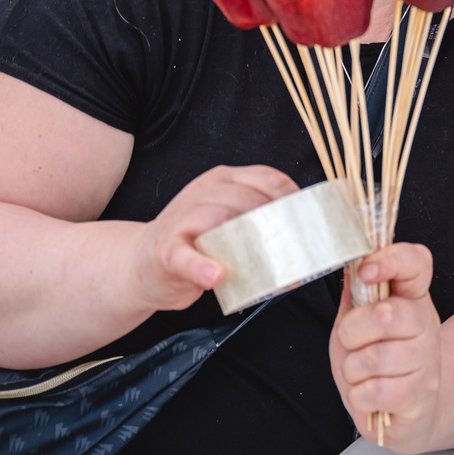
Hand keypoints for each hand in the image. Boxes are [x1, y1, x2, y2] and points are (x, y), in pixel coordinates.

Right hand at [129, 164, 298, 311]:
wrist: (142, 263)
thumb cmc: (197, 243)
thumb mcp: (230, 222)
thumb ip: (260, 222)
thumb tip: (308, 238)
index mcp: (224, 180)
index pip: (267, 178)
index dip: (294, 200)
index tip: (312, 223)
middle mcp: (203, 192)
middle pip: (247, 199)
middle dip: (277, 225)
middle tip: (298, 251)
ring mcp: (182, 220)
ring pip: (218, 220)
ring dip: (249, 245)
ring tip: (272, 265)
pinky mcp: (166, 251)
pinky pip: (185, 257)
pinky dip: (202, 267)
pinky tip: (217, 276)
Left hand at [331, 243, 442, 451]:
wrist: (405, 411)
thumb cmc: (377, 364)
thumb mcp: (358, 324)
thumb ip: (355, 295)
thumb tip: (347, 260)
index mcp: (412, 299)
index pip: (417, 263)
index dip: (392, 259)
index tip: (366, 271)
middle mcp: (426, 326)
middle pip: (387, 314)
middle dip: (352, 332)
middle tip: (353, 344)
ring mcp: (427, 363)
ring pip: (375, 358)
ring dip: (353, 370)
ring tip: (362, 374)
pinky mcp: (421, 398)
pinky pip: (374, 392)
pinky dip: (359, 397)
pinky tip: (370, 395)